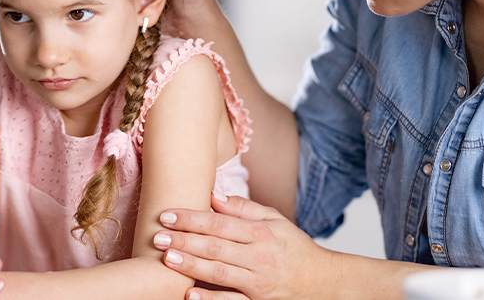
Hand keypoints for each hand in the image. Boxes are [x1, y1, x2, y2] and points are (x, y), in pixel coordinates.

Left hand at [152, 195, 340, 299]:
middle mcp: (260, 258)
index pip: (220, 223)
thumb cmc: (294, 247)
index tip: (167, 215)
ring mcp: (259, 284)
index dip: (192, 219)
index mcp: (261, 234)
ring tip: (167, 259)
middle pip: (216, 247)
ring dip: (191, 266)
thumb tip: (212, 193)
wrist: (325, 282)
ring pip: (220, 273)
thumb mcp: (275, 221)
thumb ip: (243, 208)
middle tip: (157, 237)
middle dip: (184, 241)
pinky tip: (189, 295)